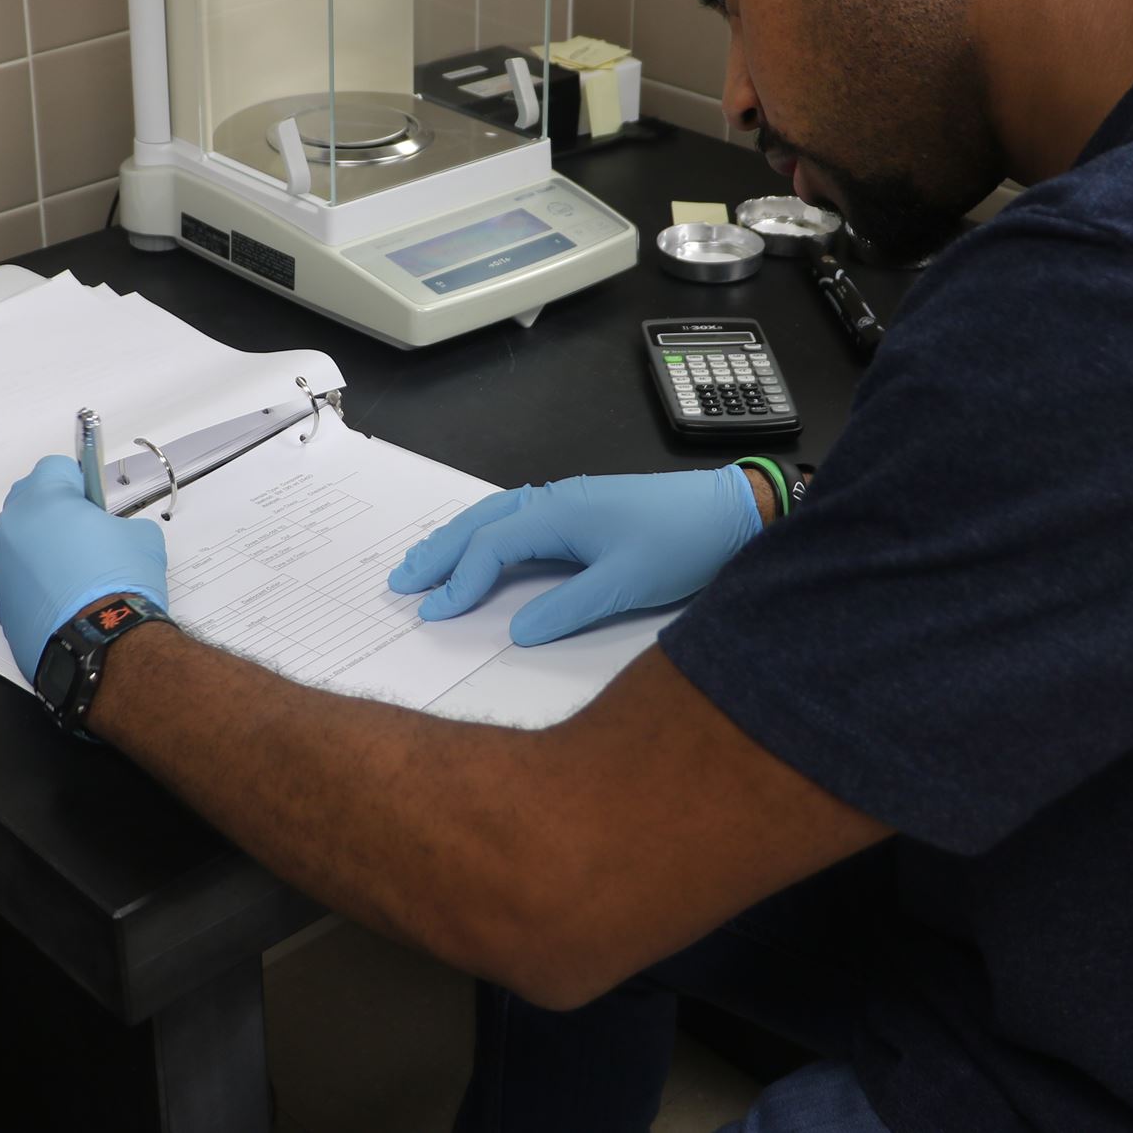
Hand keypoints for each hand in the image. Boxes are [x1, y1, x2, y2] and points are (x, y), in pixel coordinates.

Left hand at [0, 455, 169, 683]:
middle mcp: (16, 528)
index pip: (56, 467)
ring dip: (45, 549)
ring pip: (23, 543)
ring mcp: (4, 567)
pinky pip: (21, 579)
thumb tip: (111, 533)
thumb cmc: (118, 589)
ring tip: (79, 573)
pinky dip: (39, 583)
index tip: (93, 499)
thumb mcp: (142, 537)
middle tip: (87, 533)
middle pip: (31, 501)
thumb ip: (117, 522)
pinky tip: (68, 598)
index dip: (80, 481)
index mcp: (45, 499)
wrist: (103, 645)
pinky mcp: (3, 602)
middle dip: (56, 511)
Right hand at [388, 467, 764, 645]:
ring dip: (457, 538)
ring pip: (496, 516)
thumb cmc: (681, 542)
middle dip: (438, 551)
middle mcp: (555, 500)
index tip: (434, 612)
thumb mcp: (625, 584)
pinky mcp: (584, 509)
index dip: (460, 581)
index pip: (492, 548)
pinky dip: (487, 532)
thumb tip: (516, 632)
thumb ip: (567, 608)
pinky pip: (518, 518)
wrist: (731, 511)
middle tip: (401, 579)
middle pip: (480, 523)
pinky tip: (482, 545)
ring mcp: (569, 501)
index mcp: (558, 512)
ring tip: (424, 560)